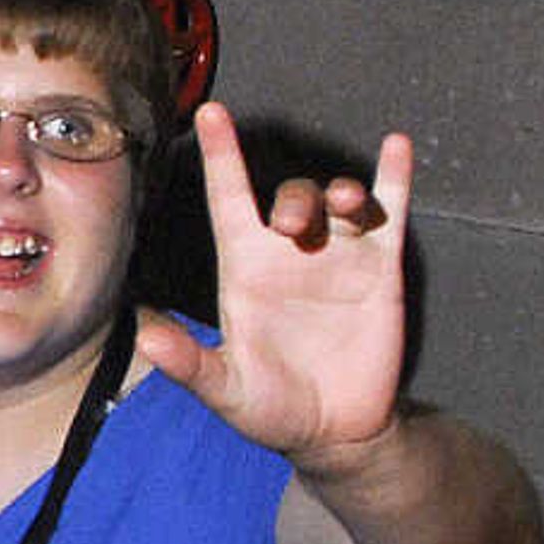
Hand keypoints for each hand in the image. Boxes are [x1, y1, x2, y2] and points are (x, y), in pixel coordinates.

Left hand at [135, 102, 410, 476]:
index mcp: (246, 270)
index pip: (230, 200)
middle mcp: (291, 252)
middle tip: (294, 226)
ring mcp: (339, 255)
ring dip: (343, 192)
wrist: (333, 431)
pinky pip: (390, 211)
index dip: (221, 155)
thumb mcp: (227, 392)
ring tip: (345, 206)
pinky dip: (395, 179)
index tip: (212, 112)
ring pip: (342, 200)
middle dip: (294, 198)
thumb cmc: (270, 409)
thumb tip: (146, 338)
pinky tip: (398, 147)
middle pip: (291, 197)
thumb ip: (190, 365)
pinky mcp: (381, 268)